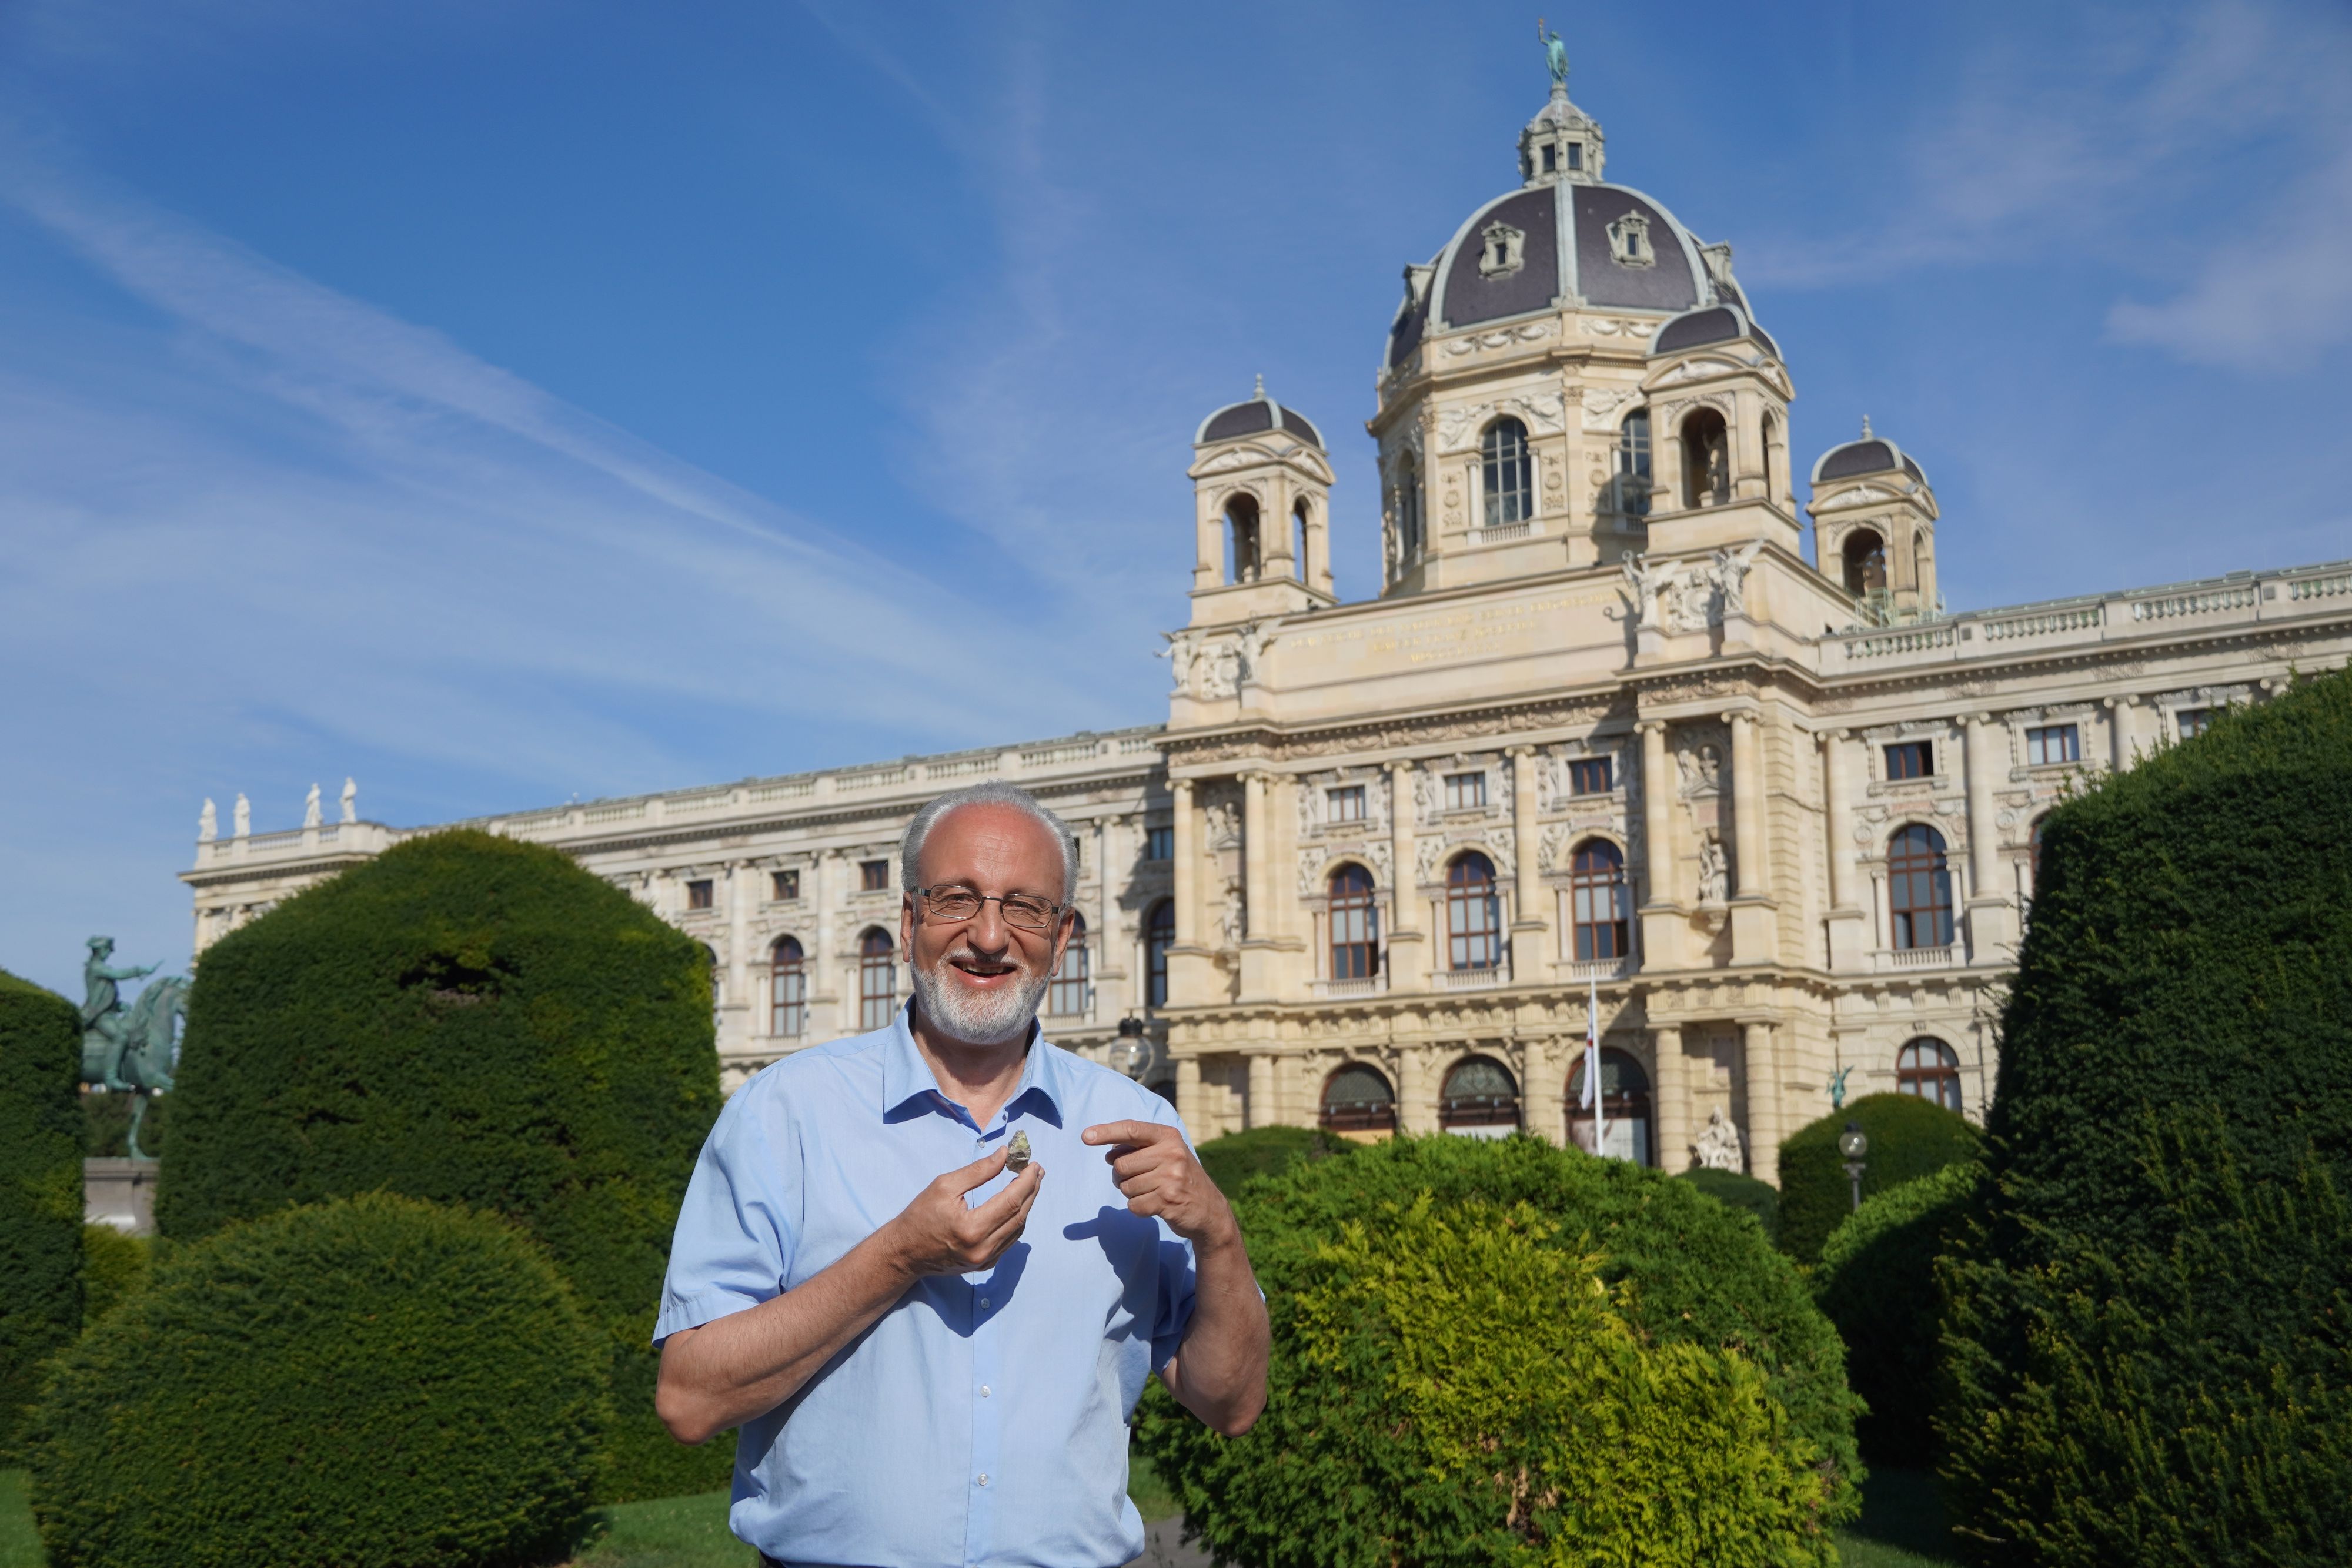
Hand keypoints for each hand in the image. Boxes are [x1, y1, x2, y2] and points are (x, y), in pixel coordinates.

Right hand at [882, 1148, 1043, 1281]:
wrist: (904, 1252)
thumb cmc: (920, 1214)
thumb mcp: (944, 1185)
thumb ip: (978, 1171)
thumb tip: (1005, 1154)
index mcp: (972, 1228)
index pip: (1012, 1201)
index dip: (1026, 1181)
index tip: (1034, 1164)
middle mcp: (982, 1248)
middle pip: (1019, 1215)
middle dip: (1031, 1190)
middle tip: (1037, 1171)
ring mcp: (985, 1260)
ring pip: (1018, 1230)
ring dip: (1027, 1205)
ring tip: (1030, 1184)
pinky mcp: (985, 1265)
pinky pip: (1009, 1241)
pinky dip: (1016, 1221)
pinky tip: (1017, 1205)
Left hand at [1082, 1121, 1234, 1246]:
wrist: (1209, 1210)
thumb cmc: (1179, 1177)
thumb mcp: (1166, 1154)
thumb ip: (1139, 1149)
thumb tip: (1108, 1154)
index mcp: (1168, 1136)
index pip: (1131, 1129)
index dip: (1106, 1132)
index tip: (1085, 1136)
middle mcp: (1171, 1153)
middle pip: (1121, 1164)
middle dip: (1121, 1176)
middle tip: (1137, 1180)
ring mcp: (1171, 1178)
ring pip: (1125, 1187)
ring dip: (1131, 1193)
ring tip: (1152, 1192)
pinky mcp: (1168, 1201)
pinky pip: (1134, 1205)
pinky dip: (1139, 1208)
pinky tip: (1155, 1205)